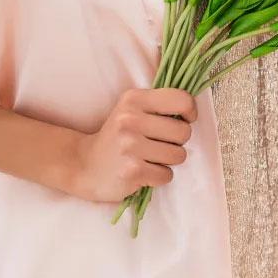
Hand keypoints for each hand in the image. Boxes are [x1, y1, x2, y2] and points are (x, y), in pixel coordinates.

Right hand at [70, 88, 196, 201]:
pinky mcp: (132, 170)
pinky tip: (143, 171)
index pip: (182, 100)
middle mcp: (130, 119)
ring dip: (168, 161)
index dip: (190, 112)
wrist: (85, 165)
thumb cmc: (118, 137)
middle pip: (184, 132)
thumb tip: (192, 110)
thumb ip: (160, 105)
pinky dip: (159, 177)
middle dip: (177, 142)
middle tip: (157, 144)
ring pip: (179, 155)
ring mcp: (130, 146)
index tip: (184, 120)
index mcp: (134, 99)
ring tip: (148, 158)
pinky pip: (167, 175)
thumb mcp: (132, 110)